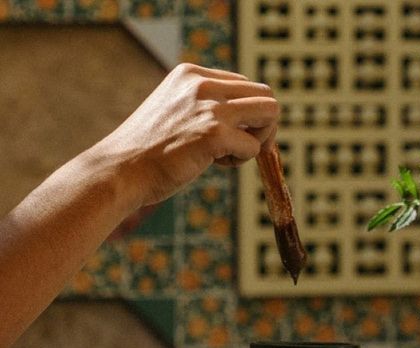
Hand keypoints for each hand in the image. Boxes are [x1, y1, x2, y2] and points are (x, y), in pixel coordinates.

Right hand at [96, 63, 279, 205]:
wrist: (119, 170)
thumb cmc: (148, 150)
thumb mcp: (176, 111)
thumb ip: (206, 105)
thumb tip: (251, 117)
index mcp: (191, 74)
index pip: (245, 85)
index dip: (246, 114)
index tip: (228, 133)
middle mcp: (202, 83)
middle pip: (266, 94)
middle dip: (263, 124)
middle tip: (242, 146)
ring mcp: (209, 107)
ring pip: (270, 112)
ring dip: (260, 139)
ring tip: (231, 153)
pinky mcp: (213, 133)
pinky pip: (254, 146)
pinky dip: (242, 160)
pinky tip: (214, 163)